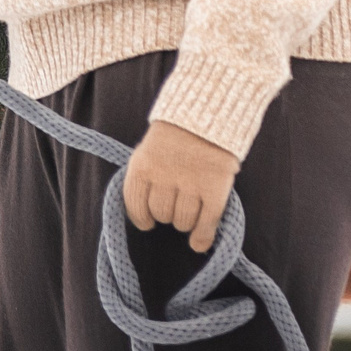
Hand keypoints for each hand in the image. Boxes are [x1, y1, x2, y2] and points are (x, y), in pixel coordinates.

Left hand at [122, 120, 241, 253]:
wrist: (212, 109)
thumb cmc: (179, 131)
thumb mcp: (152, 147)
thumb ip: (145, 176)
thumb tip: (143, 214)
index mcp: (143, 164)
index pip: (134, 203)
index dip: (141, 217)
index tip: (147, 221)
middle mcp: (164, 175)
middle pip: (160, 214)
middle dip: (167, 213)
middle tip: (176, 202)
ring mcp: (191, 182)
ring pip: (182, 222)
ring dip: (185, 221)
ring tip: (191, 208)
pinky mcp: (215, 187)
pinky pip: (206, 222)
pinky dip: (202, 236)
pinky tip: (199, 241)